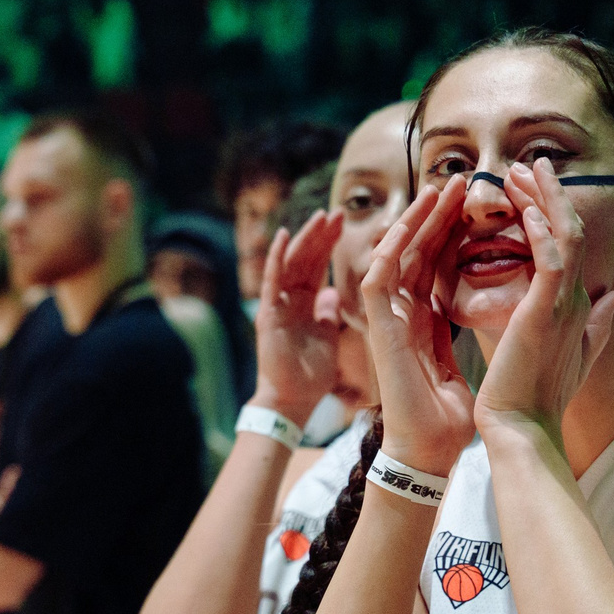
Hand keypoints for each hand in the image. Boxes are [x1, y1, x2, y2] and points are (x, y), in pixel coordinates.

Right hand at [251, 209, 345, 423]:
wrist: (293, 401)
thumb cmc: (311, 375)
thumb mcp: (327, 337)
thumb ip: (329, 314)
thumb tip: (334, 293)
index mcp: (306, 305)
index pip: (318, 267)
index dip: (329, 245)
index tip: (344, 223)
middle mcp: (290, 300)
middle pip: (307, 260)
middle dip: (321, 236)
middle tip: (337, 212)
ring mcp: (278, 305)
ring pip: (292, 264)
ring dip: (305, 239)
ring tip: (320, 217)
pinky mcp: (269, 314)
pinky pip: (273, 281)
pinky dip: (277, 258)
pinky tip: (284, 235)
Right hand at [358, 174, 479, 474]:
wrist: (430, 448)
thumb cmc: (450, 414)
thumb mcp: (467, 356)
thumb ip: (474, 324)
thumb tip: (509, 304)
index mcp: (425, 318)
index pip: (438, 261)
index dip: (456, 230)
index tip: (481, 202)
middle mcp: (404, 312)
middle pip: (420, 249)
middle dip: (441, 213)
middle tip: (466, 180)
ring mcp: (388, 317)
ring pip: (399, 253)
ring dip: (419, 219)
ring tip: (444, 187)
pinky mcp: (378, 327)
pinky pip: (379, 275)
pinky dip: (393, 246)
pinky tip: (413, 220)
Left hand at [473, 161, 613, 445]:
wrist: (523, 427)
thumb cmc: (539, 397)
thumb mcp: (573, 355)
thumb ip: (595, 325)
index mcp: (576, 306)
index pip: (571, 247)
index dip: (555, 212)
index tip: (532, 188)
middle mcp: (575, 300)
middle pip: (572, 231)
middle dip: (551, 194)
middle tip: (529, 163)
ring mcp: (564, 304)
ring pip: (565, 236)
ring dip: (544, 199)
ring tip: (522, 169)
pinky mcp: (545, 312)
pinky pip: (551, 260)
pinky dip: (541, 230)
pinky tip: (525, 207)